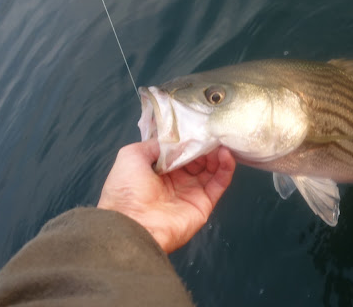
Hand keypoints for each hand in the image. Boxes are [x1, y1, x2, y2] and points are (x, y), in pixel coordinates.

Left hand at [97, 139, 235, 252]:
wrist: (132, 225)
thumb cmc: (126, 190)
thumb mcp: (131, 156)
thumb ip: (154, 144)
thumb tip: (174, 140)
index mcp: (159, 170)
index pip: (181, 151)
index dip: (190, 139)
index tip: (200, 127)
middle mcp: (177, 180)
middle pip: (199, 158)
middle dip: (206, 145)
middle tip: (214, 132)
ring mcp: (192, 192)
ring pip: (212, 168)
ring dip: (218, 154)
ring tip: (221, 141)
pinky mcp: (204, 204)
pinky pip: (220, 183)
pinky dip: (226, 168)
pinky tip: (226, 154)